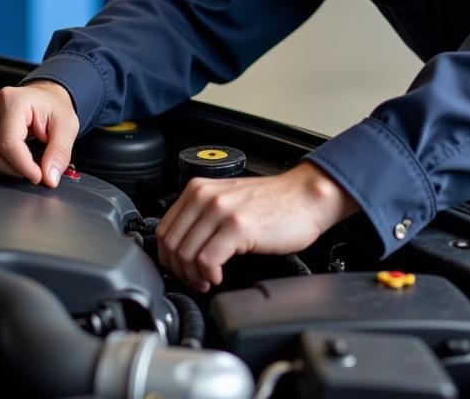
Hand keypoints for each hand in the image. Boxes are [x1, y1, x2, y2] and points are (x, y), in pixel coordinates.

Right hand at [0, 81, 77, 186]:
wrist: (42, 99)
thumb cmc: (53, 109)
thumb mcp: (67, 126)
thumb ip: (60, 152)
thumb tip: (50, 178)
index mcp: (12, 100)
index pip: (8, 144)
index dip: (24, 167)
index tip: (39, 175)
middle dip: (15, 171)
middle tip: (33, 168)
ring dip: (3, 171)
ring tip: (21, 163)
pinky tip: (8, 161)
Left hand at [155, 162, 358, 291]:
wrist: (306, 197)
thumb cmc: (272, 203)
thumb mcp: (227, 201)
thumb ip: (203, 217)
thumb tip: (181, 249)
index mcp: (199, 190)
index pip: (164, 229)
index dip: (169, 258)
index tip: (181, 270)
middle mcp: (206, 196)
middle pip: (171, 245)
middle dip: (180, 271)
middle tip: (195, 280)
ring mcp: (221, 210)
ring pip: (186, 255)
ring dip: (194, 276)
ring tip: (209, 279)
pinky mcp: (238, 227)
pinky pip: (207, 260)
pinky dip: (209, 275)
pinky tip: (219, 276)